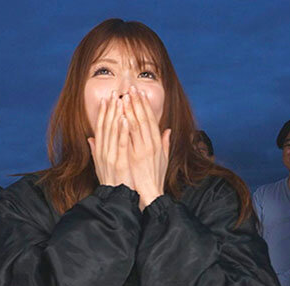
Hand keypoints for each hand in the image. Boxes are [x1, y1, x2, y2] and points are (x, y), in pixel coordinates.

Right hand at [88, 91, 133, 188]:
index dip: (104, 112)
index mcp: (100, 151)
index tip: (107, 99)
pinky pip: (121, 144)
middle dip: (109, 109)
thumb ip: (95, 150)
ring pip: (113, 132)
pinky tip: (125, 119)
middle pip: (105, 126)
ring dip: (116, 115)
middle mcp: (103, 151)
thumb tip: (90, 138)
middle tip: (114, 93)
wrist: (114, 199)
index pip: (101, 127)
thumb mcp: (100, 165)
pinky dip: (122, 131)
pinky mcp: (119, 162)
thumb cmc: (111, 182)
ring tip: (120, 101)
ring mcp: (110, 156)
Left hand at [121, 86, 169, 209]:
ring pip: (136, 125)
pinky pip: (130, 139)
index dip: (145, 106)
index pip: (151, 120)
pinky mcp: (135, 157)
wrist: (151, 193)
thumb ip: (165, 143)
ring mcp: (143, 150)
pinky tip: (121, 116)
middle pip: (143, 119)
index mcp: (158, 143)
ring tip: (124, 96)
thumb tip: (167, 130)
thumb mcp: (164, 158)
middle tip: (130, 88)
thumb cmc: (155, 177)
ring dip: (130, 110)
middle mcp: (151, 144)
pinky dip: (126, 126)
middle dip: (137, 103)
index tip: (140, 93)